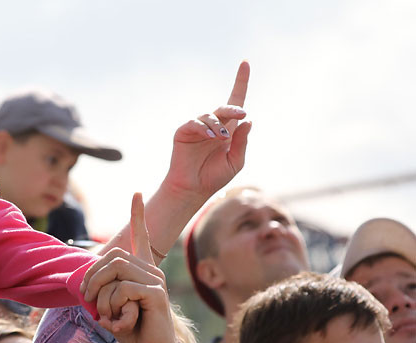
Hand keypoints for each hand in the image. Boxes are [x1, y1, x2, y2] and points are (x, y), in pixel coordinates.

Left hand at [81, 194, 178, 342]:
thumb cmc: (133, 331)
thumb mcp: (110, 307)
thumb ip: (102, 291)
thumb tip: (84, 284)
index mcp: (142, 270)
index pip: (141, 236)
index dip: (137, 215)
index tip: (136, 193)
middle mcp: (151, 270)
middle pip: (112, 256)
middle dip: (92, 277)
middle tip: (86, 300)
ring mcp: (155, 280)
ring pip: (115, 271)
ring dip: (100, 295)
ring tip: (103, 315)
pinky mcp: (155, 293)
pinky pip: (122, 290)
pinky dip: (112, 306)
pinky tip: (119, 322)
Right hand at [164, 61, 251, 199]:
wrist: (193, 189)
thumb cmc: (215, 176)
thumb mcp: (236, 160)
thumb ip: (242, 141)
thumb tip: (248, 120)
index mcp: (229, 129)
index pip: (236, 102)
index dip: (240, 81)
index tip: (245, 63)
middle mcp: (214, 125)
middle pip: (225, 107)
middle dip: (234, 108)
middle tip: (242, 114)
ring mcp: (198, 128)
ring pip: (210, 116)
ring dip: (218, 125)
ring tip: (221, 138)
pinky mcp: (183, 132)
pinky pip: (195, 123)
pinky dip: (203, 128)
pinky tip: (210, 136)